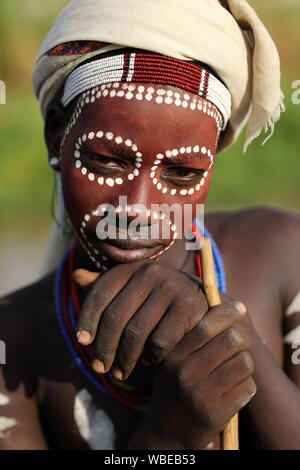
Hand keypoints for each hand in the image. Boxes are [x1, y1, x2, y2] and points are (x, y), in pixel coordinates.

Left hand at [74, 260, 211, 376]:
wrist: (202, 302)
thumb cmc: (158, 299)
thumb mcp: (132, 289)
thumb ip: (106, 285)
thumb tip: (76, 276)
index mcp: (132, 267)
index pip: (101, 292)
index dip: (87, 318)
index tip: (81, 341)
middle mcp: (150, 272)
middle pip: (115, 316)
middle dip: (104, 347)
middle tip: (99, 368)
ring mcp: (171, 288)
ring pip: (136, 332)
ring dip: (124, 358)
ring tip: (119, 372)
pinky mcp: (188, 307)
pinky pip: (160, 341)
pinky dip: (151, 356)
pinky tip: (148, 361)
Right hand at [139, 299, 255, 448]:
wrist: (168, 429)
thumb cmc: (177, 383)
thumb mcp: (174, 356)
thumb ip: (195, 332)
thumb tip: (235, 307)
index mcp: (171, 353)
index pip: (206, 324)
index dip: (228, 312)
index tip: (239, 308)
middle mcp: (182, 372)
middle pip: (231, 340)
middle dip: (241, 338)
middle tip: (238, 342)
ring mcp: (199, 394)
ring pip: (244, 362)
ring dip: (245, 363)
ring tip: (233, 369)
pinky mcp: (215, 413)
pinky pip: (248, 386)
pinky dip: (246, 385)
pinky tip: (232, 390)